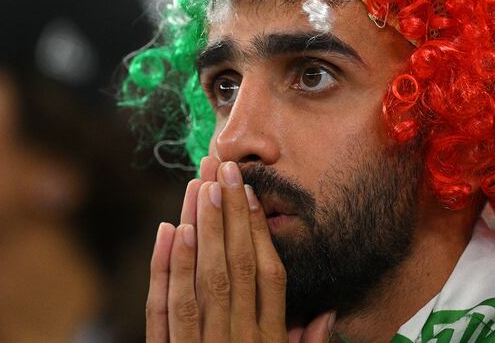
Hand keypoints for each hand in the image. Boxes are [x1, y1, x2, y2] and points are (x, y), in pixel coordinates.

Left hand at [146, 157, 334, 341]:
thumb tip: (330, 311)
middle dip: (229, 214)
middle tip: (224, 169)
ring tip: (200, 185)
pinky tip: (169, 230)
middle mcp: (238, 339)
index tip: (249, 193)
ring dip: (200, 228)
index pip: (269, 275)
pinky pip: (164, 309)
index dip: (258, 231)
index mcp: (268, 340)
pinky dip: (166, 268)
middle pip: (235, 266)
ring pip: (200, 280)